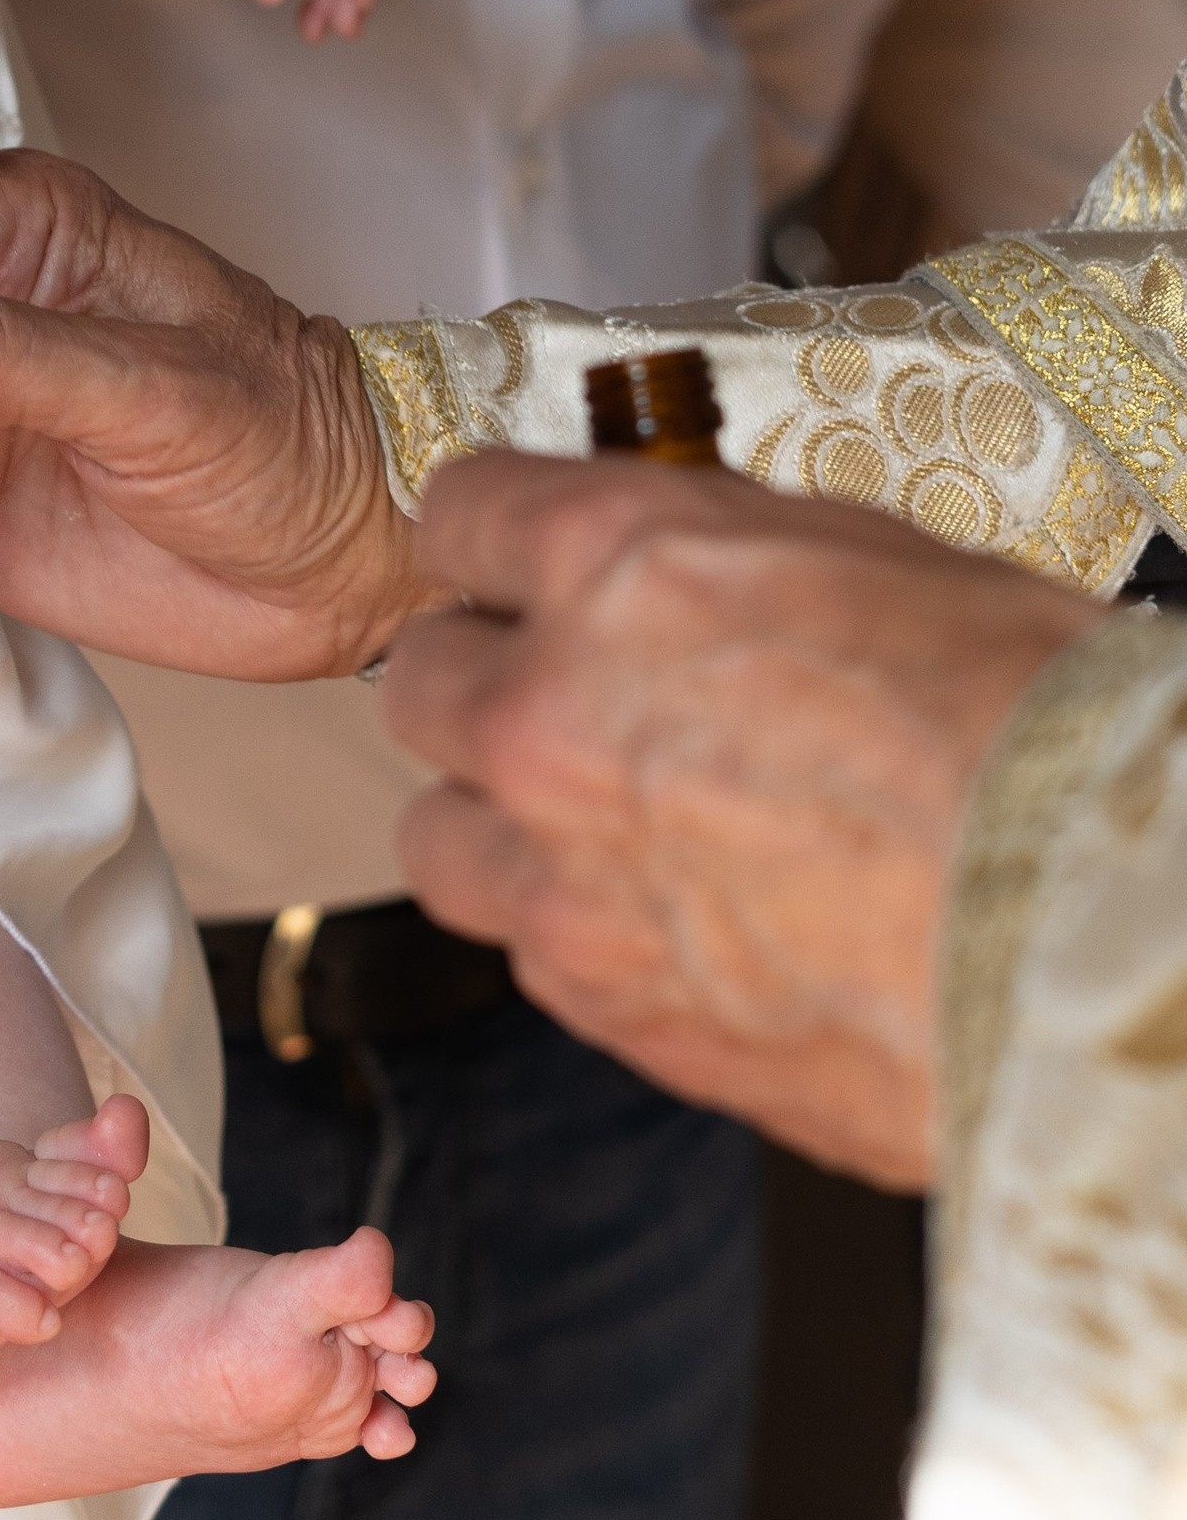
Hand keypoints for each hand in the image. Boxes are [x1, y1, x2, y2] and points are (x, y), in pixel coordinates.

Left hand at [382, 452, 1106, 1187]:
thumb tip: (675, 565)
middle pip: (420, 680)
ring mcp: (560, 871)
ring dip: (501, 817)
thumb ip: (723, 559)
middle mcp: (553, 712)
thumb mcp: (876, 561)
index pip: (459, 515)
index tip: (517, 562)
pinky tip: (676, 914)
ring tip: (607, 820)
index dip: (495, 540)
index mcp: (622, 566)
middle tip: (571, 693)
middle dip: (488, 679)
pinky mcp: (602, 1003)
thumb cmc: (1036, 738)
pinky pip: (526, 951)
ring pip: (440, 832)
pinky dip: (574, 928)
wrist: (1098, 934)